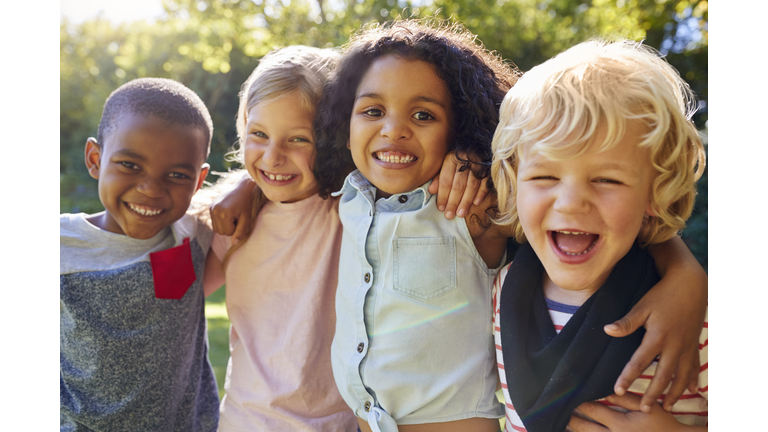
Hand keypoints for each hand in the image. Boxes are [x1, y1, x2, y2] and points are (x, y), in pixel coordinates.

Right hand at [209, 173, 256, 243]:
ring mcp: (211, 208)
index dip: (236, 228)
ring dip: (225, 225)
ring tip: (232, 216)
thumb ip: (241, 231)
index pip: (227, 233)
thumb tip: (233, 243)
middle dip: (230, 228)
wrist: (242, 188)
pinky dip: (221, 221)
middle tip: (237, 217)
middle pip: (220, 232)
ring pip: (216, 228)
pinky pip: (214, 222)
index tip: (240, 219)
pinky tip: (227, 213)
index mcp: (223, 214)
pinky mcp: (210, 206)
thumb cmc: (246, 204)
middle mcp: (214, 211)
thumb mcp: (246, 218)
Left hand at [428, 151, 488, 218]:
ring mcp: (478, 164)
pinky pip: (485, 182)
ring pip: (471, 186)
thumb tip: (431, 191)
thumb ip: (439, 177)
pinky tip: (476, 203)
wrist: (478, 144)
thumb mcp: (446, 163)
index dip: (443, 195)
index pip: (446, 180)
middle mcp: (465, 161)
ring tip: (461, 214)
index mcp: (452, 159)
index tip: (441, 208)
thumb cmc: (458, 157)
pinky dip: (481, 193)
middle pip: (458, 185)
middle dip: (453, 202)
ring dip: (466, 201)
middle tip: (449, 215)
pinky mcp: (489, 168)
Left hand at [569, 393, 697, 431]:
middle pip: (584, 429)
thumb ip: (626, 398)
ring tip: (563, 427)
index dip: (580, 404)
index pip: (593, 411)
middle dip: (571, 420)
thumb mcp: (647, 407)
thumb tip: (608, 390)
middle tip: (558, 413)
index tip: (570, 397)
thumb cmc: (663, 425)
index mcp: (620, 424)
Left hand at [606, 236, 705, 411]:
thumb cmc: (663, 295)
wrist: (691, 284)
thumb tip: (607, 330)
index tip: (617, 389)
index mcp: (657, 336)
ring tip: (667, 407)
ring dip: (674, 392)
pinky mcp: (693, 343)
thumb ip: (626, 322)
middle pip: (663, 375)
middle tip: (643, 409)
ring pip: (681, 375)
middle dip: (653, 394)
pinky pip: (694, 366)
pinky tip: (691, 390)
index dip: (627, 376)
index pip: (639, 361)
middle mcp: (674, 345)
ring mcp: (686, 346)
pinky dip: (692, 379)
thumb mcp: (642, 306)